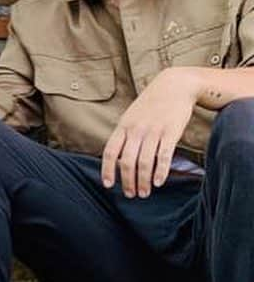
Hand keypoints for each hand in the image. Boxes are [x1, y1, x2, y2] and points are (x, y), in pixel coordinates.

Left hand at [101, 67, 199, 197]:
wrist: (174, 86)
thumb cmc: (150, 104)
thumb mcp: (131, 117)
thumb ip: (125, 135)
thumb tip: (118, 158)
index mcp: (123, 127)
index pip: (110, 152)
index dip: (107, 170)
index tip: (108, 185)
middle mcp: (136, 130)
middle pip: (127, 161)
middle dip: (127, 181)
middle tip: (130, 195)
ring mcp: (153, 131)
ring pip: (144, 162)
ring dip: (143, 181)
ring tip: (144, 193)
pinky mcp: (171, 132)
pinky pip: (164, 156)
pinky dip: (160, 171)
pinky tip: (159, 183)